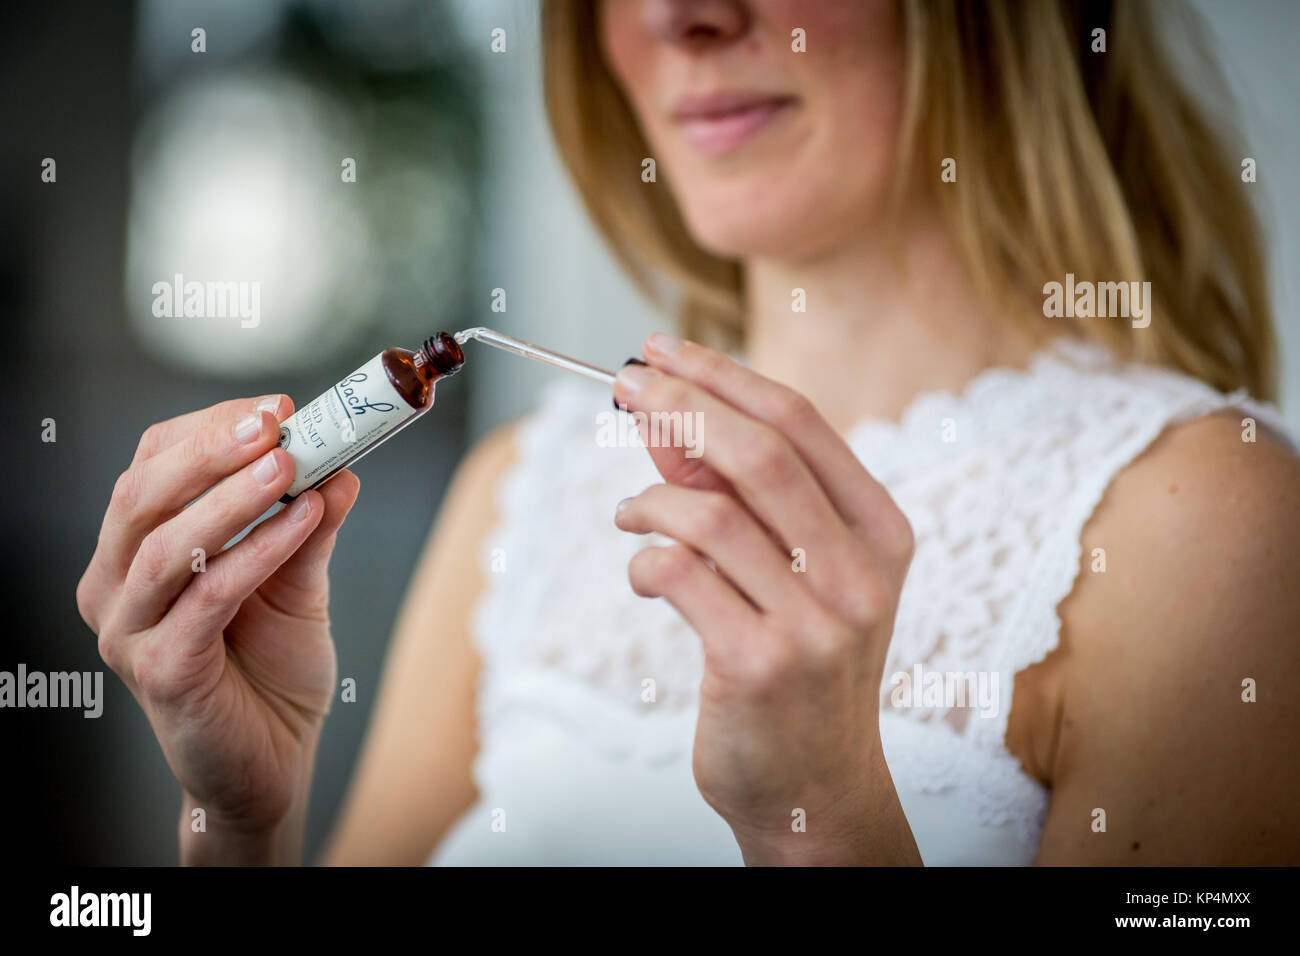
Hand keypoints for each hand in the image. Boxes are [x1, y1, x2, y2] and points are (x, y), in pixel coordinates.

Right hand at [76, 395, 359, 863]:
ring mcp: (129, 632)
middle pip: (143, 496)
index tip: (276, 406)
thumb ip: (309, 527)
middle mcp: (114, 587)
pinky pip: (205, 599)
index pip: (152, 466)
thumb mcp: (297, 583)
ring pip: (167, 545)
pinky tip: (302, 522)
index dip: (209, 429)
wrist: (272, 762)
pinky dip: (255, 554)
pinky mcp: (160, 672)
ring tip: (290, 464)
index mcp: (134, 552)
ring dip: (233, 497)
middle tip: (274, 422)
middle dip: (211, 450)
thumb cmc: (271, 670)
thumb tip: (342, 465)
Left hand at [612, 334, 919, 864]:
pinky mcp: (760, 665)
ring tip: (627, 512)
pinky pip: (679, 575)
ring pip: (711, 513)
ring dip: (650, 498)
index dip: (722, 375)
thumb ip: (734, 492)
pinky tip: (642, 569)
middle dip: (680, 406)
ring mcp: (815, 623)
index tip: (662, 351)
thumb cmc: (798, 662)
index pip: (800, 422)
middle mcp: (860, 572)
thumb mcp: (787, 569)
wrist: (816, 785)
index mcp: (881, 531)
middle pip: (758, 453)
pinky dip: (644, 558)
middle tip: (623, 387)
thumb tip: (664, 414)